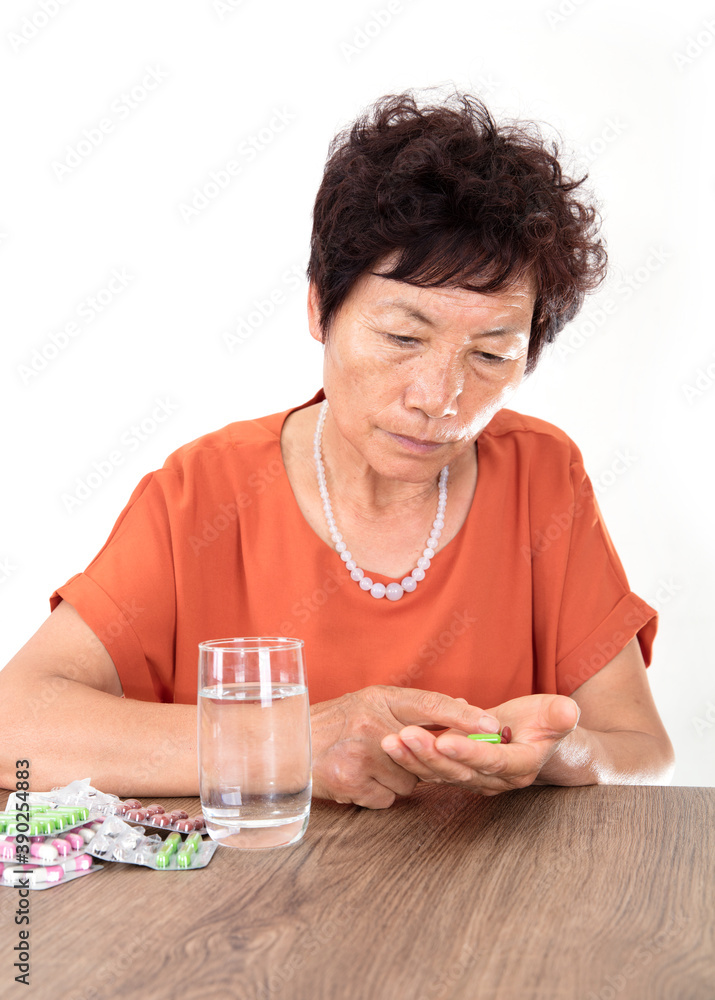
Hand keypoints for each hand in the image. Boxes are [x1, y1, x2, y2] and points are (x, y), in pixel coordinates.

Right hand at [310, 685, 503, 808]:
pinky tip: (360, 780)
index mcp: (379, 697)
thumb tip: (465, 708)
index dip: (465, 717)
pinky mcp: (352, 783)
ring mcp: (362, 754)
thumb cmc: (332, 724)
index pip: (432, 704)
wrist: (284, 747)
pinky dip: (379, 794)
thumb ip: (414, 706)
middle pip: (427, 749)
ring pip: (411, 779)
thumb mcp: (370, 702)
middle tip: (435, 760)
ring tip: (372, 765)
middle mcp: (372, 722)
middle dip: (431, 758)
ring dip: (400, 778)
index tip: (493, 727)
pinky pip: (389, 798)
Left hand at [380, 694, 580, 796]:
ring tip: (390, 741)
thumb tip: (569, 712)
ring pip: (440, 773)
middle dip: (430, 755)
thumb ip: (560, 716)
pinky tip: (390, 744)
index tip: (444, 741)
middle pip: (459, 771)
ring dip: (413, 759)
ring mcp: (474, 780)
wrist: (533, 738)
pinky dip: (411, 758)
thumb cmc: (544, 722)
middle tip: (403, 737)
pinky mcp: (457, 774)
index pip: (493, 762)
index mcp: (520, 766)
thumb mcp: (557, 714)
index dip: (469, 753)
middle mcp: (495, 780)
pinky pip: (431, 769)